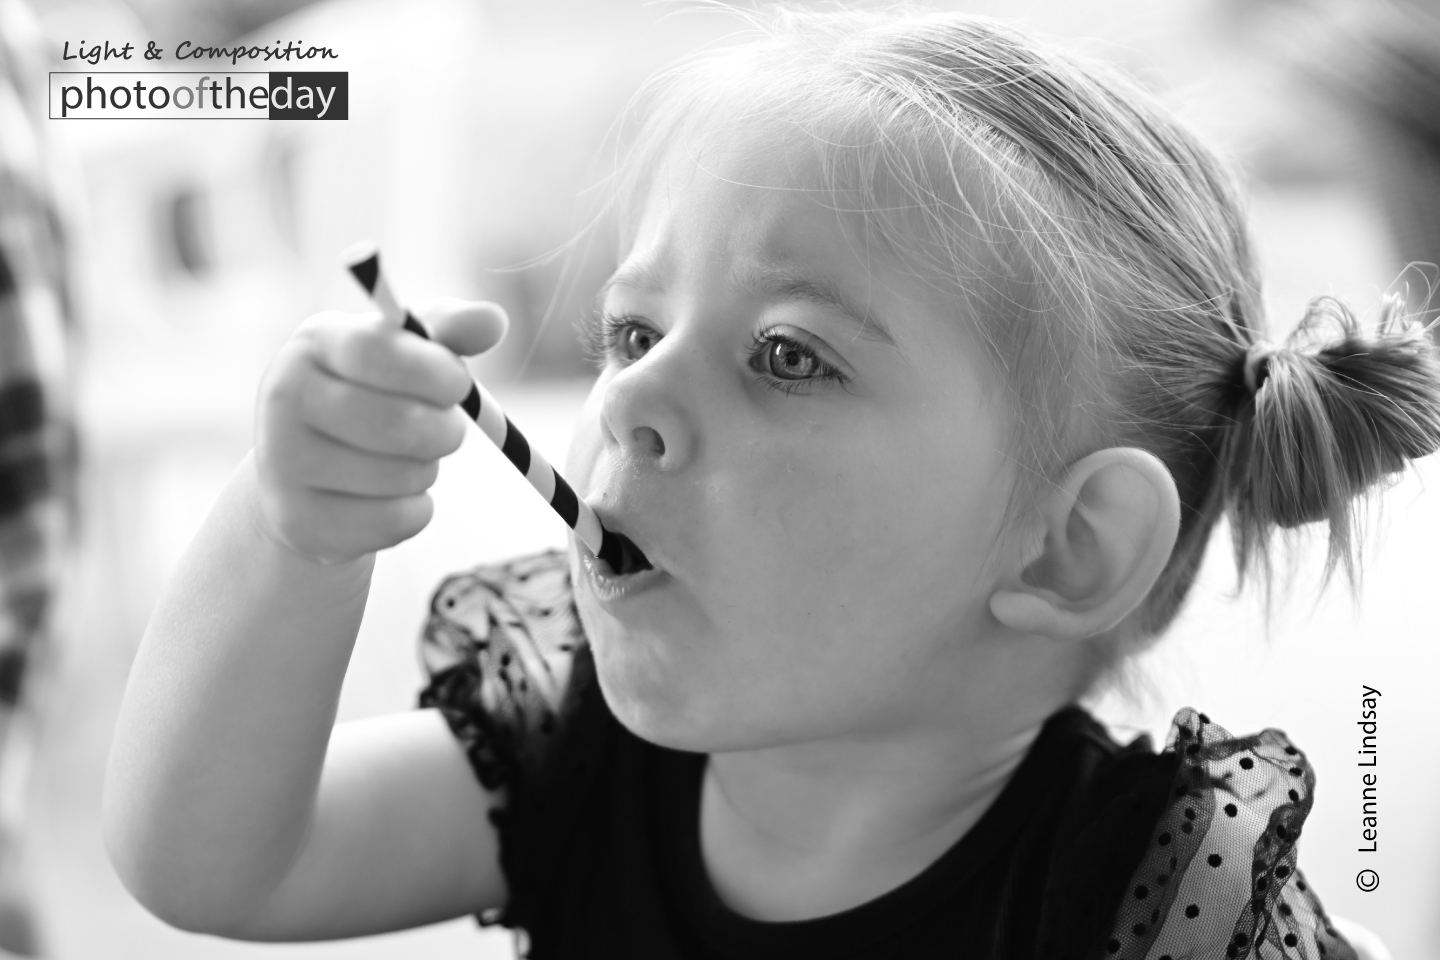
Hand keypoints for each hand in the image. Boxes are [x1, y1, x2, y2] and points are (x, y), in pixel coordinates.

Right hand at [253, 298, 507, 563]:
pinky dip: (414, 511)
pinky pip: (397, 521)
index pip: (376, 351)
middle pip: (397, 423)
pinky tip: (388, 497)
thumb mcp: (405, 355)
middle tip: (447, 430)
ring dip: (427, 471)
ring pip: (402, 477)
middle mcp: (284, 398)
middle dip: (444, 431)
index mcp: (312, 344)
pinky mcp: (298, 521)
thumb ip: (450, 332)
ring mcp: (284, 463)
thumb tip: (494, 319)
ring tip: (405, 460)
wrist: (305, 473)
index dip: (433, 371)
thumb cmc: (371, 396)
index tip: (460, 385)